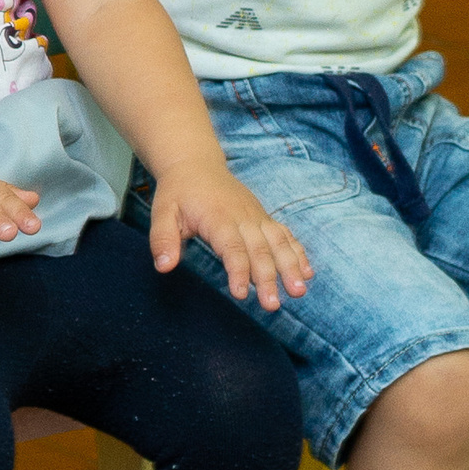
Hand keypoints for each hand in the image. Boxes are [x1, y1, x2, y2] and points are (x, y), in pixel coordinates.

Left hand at [146, 164, 311, 310]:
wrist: (196, 164)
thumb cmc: (178, 192)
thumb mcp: (161, 212)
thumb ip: (162, 239)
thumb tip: (164, 267)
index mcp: (217, 217)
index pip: (231, 247)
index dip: (238, 271)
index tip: (241, 294)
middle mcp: (242, 217)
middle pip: (259, 250)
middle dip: (268, 278)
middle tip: (272, 305)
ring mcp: (256, 217)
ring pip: (278, 243)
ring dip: (290, 267)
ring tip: (299, 292)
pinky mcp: (263, 218)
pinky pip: (284, 235)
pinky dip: (297, 252)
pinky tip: (307, 273)